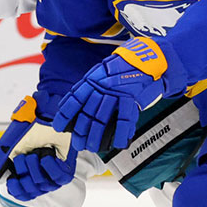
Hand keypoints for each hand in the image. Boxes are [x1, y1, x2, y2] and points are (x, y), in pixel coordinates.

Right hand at [0, 95, 76, 200]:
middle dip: (24, 174)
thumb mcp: (11, 143)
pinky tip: (48, 156)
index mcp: (26, 169)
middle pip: (31, 190)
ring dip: (36, 170)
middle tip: (24, 158)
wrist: (49, 113)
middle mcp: (40, 173)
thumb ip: (1, 161)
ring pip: (43, 186)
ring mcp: (53, 172)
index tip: (12, 181)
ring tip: (35, 155)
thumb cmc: (30, 127)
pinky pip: (59, 179)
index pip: (21, 192)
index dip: (16, 189)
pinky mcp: (67, 169)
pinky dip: (51, 168)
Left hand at [54, 37, 169, 152]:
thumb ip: (87, 88)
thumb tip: (70, 107)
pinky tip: (118, 144)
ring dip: (96, 136)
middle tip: (78, 144)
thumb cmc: (123, 69)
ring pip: (103, 118)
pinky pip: (125, 118)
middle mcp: (102, 86)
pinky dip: (121, 133)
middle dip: (81, 132)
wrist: (147, 59)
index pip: (74, 99)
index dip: (65, 115)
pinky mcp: (133, 97)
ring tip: (92, 147)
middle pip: (88, 113)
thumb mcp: (102, 73)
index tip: (59, 127)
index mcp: (92, 79)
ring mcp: (117, 92)